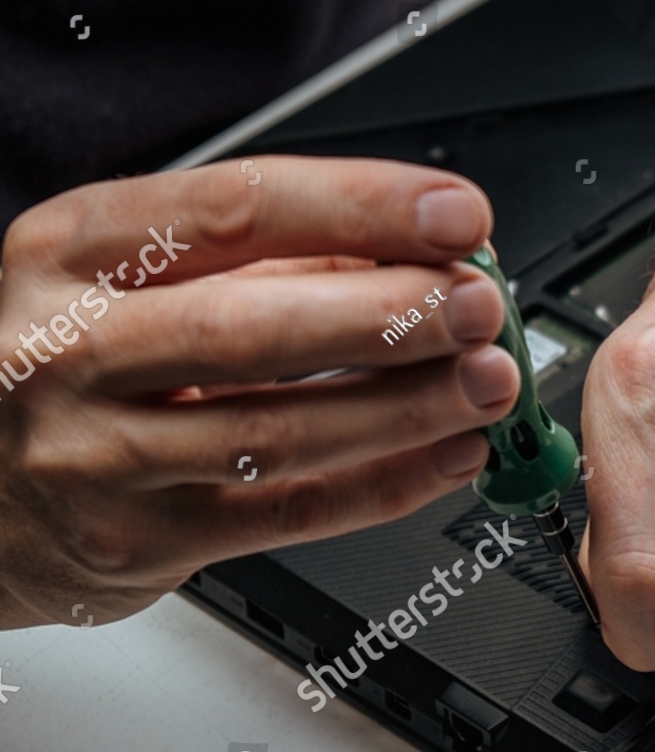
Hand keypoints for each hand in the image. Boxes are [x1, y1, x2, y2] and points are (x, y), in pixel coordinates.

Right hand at [0, 156, 518, 629]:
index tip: (458, 214)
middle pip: (254, 328)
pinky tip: (452, 455)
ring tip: (488, 381)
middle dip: (391, 316)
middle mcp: (70, 351)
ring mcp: (98, 457)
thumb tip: (416, 252)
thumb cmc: (69, 356)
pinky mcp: (139, 542)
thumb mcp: (128, 273)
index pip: (236, 211)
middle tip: (481, 304)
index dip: (362, 209)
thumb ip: (266, 257)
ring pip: (279, 433)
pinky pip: (288, 516)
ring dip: (406, 407)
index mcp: (74, 252)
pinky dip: (386, 485)